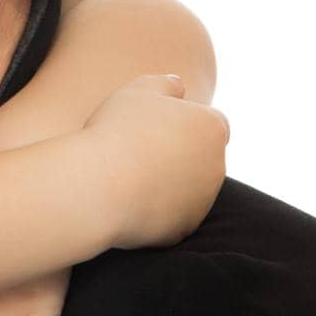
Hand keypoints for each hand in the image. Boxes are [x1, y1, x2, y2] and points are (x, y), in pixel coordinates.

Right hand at [81, 73, 229, 248]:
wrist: (98, 187)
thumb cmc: (118, 131)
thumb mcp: (139, 90)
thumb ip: (164, 85)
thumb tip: (179, 86)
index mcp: (212, 129)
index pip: (210, 122)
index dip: (183, 122)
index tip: (153, 125)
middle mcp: (216, 167)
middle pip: (201, 156)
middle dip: (177, 153)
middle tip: (136, 148)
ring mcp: (202, 202)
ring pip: (187, 188)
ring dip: (167, 181)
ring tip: (126, 173)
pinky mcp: (183, 230)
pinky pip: (170, 214)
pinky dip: (155, 208)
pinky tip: (126, 198)